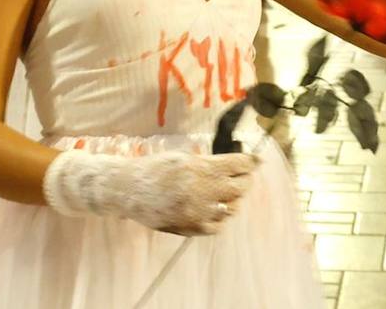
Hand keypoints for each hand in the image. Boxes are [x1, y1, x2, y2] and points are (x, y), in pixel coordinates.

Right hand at [43, 150, 258, 235]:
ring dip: (234, 199)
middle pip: (240, 187)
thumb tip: (234, 164)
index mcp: (199, 168)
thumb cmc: (154, 169)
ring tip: (230, 192)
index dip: (250, 162)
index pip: (238, 165)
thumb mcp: (182, 158)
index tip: (256, 160)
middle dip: (246, 180)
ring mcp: (198, 211)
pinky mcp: (192, 227)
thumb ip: (207, 163)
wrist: (129, 190)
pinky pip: (218, 225)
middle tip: (246, 176)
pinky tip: (217, 209)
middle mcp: (201, 190)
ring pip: (232, 207)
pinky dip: (221, 217)